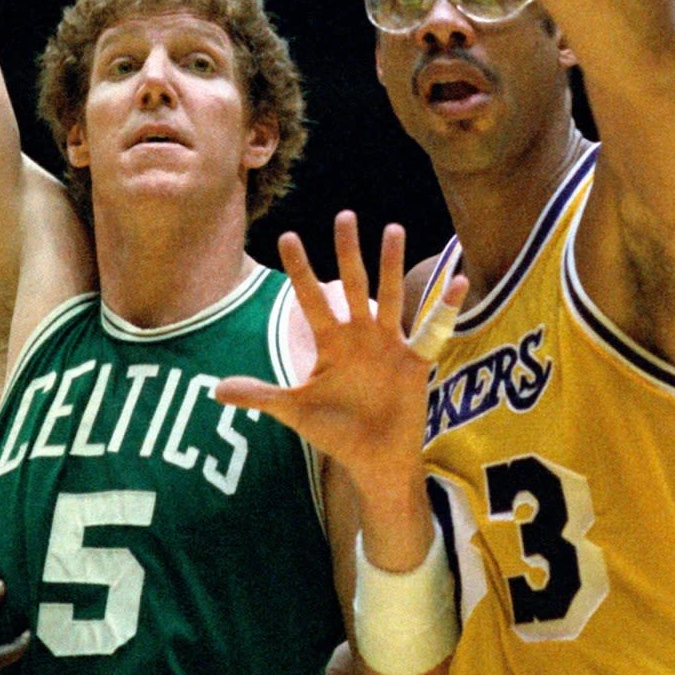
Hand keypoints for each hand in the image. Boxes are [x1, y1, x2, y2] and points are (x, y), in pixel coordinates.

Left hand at [215, 210, 465, 497]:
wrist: (374, 460)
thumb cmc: (335, 432)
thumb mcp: (294, 411)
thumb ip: (260, 395)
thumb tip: (215, 391)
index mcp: (330, 343)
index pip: (310, 299)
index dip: (299, 270)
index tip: (287, 237)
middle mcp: (359, 335)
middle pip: (352, 284)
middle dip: (347, 252)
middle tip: (344, 215)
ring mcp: (388, 345)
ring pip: (389, 296)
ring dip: (391, 264)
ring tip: (392, 228)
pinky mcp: (414, 361)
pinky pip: (431, 330)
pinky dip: (446, 308)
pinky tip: (459, 282)